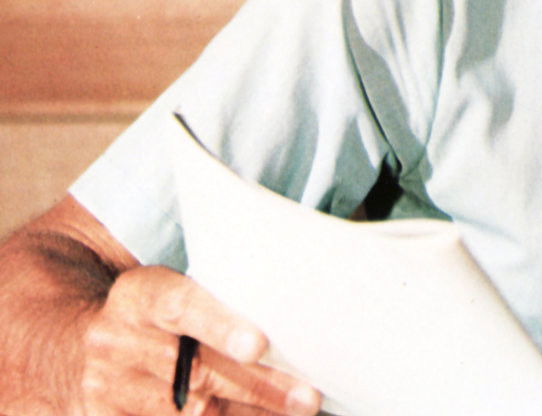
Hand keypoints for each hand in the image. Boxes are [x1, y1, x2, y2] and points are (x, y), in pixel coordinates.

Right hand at [78, 265, 320, 415]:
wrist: (80, 343)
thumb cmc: (155, 316)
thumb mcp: (172, 292)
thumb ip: (217, 303)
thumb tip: (292, 327)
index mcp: (139, 296)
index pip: (180, 305)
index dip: (218, 326)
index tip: (257, 346)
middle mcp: (117, 342)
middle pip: (195, 372)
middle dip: (257, 389)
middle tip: (306, 399)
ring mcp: (107, 389)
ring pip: (188, 413)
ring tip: (293, 413)